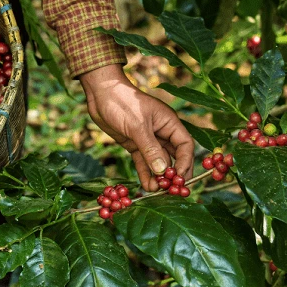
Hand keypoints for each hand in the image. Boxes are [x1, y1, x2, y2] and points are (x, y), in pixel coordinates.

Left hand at [79, 65, 193, 190]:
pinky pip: (143, 162)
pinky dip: (145, 173)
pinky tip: (146, 186)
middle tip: (172, 190)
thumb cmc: (123, 102)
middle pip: (174, 156)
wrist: (101, 94)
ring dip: (158, 177)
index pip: (185, 145)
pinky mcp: (134, 144)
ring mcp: (147, 139)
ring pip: (158, 162)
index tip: (180, 179)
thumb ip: (150, 148)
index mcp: (169, 123)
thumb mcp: (137, 125)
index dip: (185, 162)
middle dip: (174, 173)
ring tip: (156, 191)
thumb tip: (164, 171)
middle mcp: (161, 132)